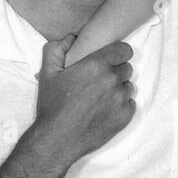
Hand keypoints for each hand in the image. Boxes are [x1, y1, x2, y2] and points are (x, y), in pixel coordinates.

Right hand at [33, 36, 134, 164]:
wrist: (58, 139)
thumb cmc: (52, 106)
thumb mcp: (47, 73)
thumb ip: (57, 49)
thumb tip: (71, 37)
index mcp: (96, 65)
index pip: (124, 50)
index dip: (118, 53)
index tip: (111, 58)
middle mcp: (112, 80)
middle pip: (127, 68)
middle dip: (116, 71)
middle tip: (99, 81)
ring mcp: (121, 99)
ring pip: (128, 86)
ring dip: (118, 89)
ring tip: (101, 97)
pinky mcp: (125, 116)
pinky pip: (130, 103)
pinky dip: (121, 105)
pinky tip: (104, 109)